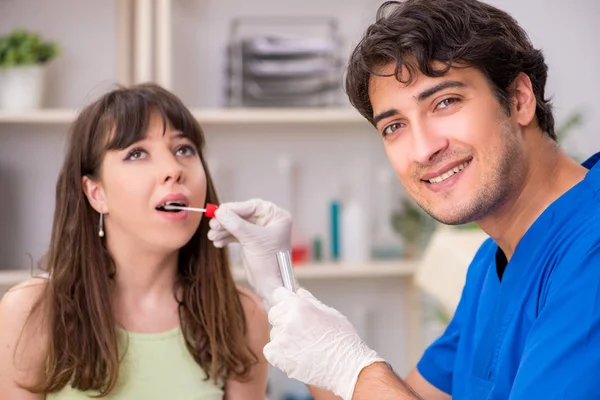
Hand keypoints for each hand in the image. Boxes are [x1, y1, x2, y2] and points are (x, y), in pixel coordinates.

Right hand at [207, 198, 296, 306]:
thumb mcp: (252, 240)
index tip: (218, 211)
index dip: (234, 208)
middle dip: (227, 221)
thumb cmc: (269, 262)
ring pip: (238, 225)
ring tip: (212, 236)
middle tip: (212, 225)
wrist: (271, 285)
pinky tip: (218, 242)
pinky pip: (237, 234)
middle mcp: (270, 221)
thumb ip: (235, 223)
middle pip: (243, 215)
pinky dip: (227, 237)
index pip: (252, 206)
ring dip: (224, 230)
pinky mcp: (253, 241)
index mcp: (277, 216)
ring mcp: (261, 231)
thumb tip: (220, 211)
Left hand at [264, 287, 385, 399]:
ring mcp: (281, 339)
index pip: (279, 295)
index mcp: (300, 306)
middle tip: (300, 329)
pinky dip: (278, 353)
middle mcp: (287, 320)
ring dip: (283, 337)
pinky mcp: (278, 357)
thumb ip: (311, 301)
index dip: (285, 300)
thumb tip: (300, 293)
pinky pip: (270, 350)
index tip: (288, 305)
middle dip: (283, 318)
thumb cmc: (343, 341)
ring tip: (302, 345)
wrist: (346, 368)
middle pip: (274, 313)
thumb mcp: (331, 313)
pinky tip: (294, 355)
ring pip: (274, 333)